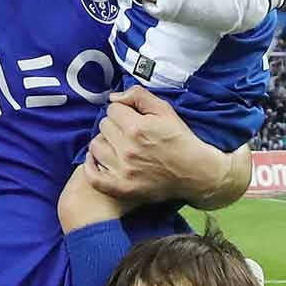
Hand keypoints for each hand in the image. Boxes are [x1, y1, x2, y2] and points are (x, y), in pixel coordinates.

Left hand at [84, 84, 221, 205]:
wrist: (195, 173)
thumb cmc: (180, 140)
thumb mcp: (165, 110)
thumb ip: (139, 96)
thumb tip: (114, 97)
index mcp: (137, 128)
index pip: (112, 109)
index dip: (123, 111)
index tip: (133, 118)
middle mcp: (127, 149)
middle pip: (103, 126)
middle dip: (115, 125)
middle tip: (128, 133)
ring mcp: (122, 171)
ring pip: (96, 147)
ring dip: (104, 143)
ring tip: (118, 146)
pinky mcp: (121, 188)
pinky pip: (92, 176)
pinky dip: (91, 166)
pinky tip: (98, 160)